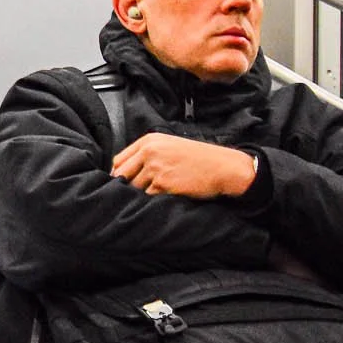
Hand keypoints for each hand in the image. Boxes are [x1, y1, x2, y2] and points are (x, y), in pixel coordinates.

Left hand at [111, 133, 256, 198]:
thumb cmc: (199, 159)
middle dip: (126, 186)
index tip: (122, 184)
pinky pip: (147, 197)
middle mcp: (149, 152)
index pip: (119, 160)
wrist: (223, 168)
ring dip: (140, 195)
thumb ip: (148, 155)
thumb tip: (124, 173)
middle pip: (121, 175)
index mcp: (149, 141)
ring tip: (155, 195)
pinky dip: (152, 201)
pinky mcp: (163, 184)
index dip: (118, 174)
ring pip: (133, 188)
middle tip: (134, 194)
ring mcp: (155, 168)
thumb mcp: (171, 146)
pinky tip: (164, 199)